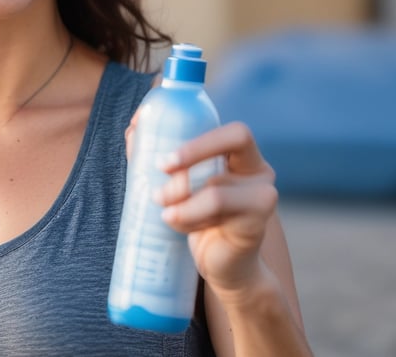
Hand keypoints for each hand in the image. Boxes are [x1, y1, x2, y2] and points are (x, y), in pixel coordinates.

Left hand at [153, 122, 278, 303]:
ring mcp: (262, 196)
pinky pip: (217, 209)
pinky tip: (174, 221)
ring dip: (180, 196)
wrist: (223, 268)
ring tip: (164, 209)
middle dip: (194, 150)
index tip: (164, 156)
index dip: (200, 137)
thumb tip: (133, 128)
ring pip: (215, 186)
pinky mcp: (256, 223)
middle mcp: (258, 172)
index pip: (232, 131)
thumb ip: (161, 158)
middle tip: (161, 168)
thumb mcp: (178, 187)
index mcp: (241, 157)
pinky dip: (187, 215)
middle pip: (239, 137)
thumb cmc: (197, 221)